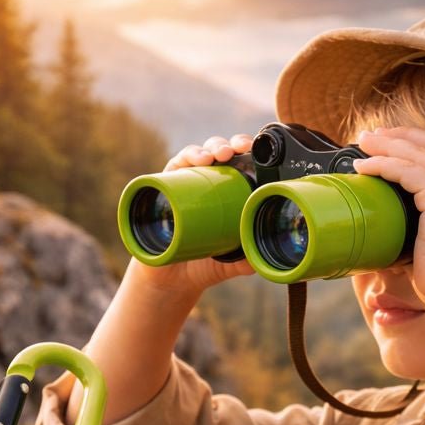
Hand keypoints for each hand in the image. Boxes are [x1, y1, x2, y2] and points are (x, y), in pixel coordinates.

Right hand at [130, 133, 255, 299]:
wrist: (169, 279)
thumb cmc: (201, 264)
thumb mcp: (228, 263)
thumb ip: (244, 261)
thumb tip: (260, 259)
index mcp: (227, 193)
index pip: (239, 164)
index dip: (248, 151)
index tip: (257, 150)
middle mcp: (206, 183)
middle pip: (220, 153)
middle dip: (231, 145)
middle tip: (239, 149)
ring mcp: (185, 183)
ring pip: (198, 154)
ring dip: (210, 147)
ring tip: (218, 155)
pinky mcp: (164, 187)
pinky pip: (175, 165)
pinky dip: (187, 157)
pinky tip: (198, 159)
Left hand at [354, 127, 424, 315]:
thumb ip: (422, 229)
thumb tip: (391, 232)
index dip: (418, 142)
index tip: (392, 141)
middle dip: (399, 136)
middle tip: (371, 136)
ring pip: (417, 153)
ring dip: (386, 146)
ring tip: (362, 145)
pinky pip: (407, 170)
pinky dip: (383, 165)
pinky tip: (365, 167)